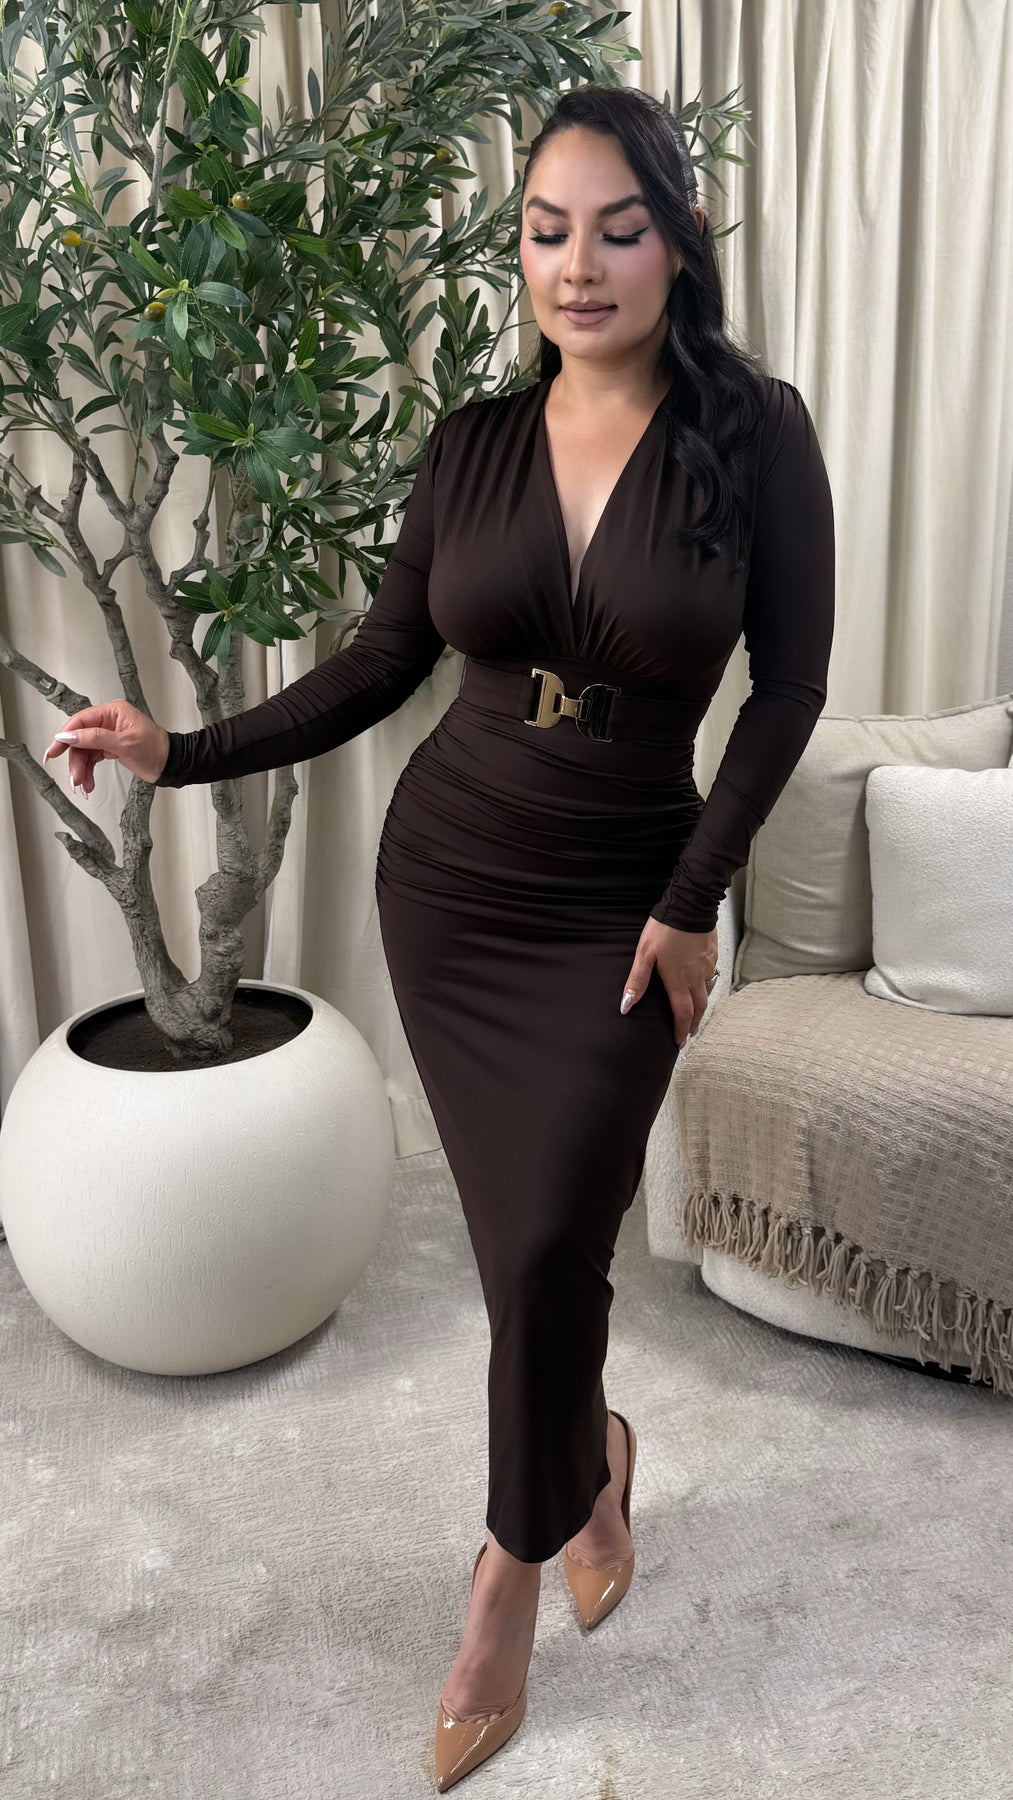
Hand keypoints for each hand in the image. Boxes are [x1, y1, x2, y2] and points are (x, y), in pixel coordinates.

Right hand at [41, 699, 169, 794]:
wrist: (171, 764)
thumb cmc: (155, 750)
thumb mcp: (124, 744)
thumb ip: (94, 738)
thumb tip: (68, 736)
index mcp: (112, 712)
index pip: (81, 721)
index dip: (65, 736)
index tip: (54, 752)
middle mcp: (109, 721)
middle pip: (81, 739)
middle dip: (76, 760)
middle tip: (74, 778)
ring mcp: (109, 735)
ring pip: (85, 751)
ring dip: (82, 769)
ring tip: (83, 785)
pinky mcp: (111, 747)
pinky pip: (93, 758)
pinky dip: (89, 771)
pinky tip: (89, 783)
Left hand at [620, 918, 718, 1047]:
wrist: (691, 904)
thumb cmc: (665, 928)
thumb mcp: (644, 953)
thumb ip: (637, 981)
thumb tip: (626, 1005)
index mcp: (677, 980)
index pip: (682, 1013)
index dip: (680, 1030)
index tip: (678, 1042)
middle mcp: (695, 977)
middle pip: (698, 1008)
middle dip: (693, 1024)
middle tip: (688, 1035)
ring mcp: (706, 966)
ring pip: (706, 994)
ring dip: (701, 1009)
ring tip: (695, 1017)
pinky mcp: (712, 955)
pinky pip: (710, 978)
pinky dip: (706, 989)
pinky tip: (701, 987)